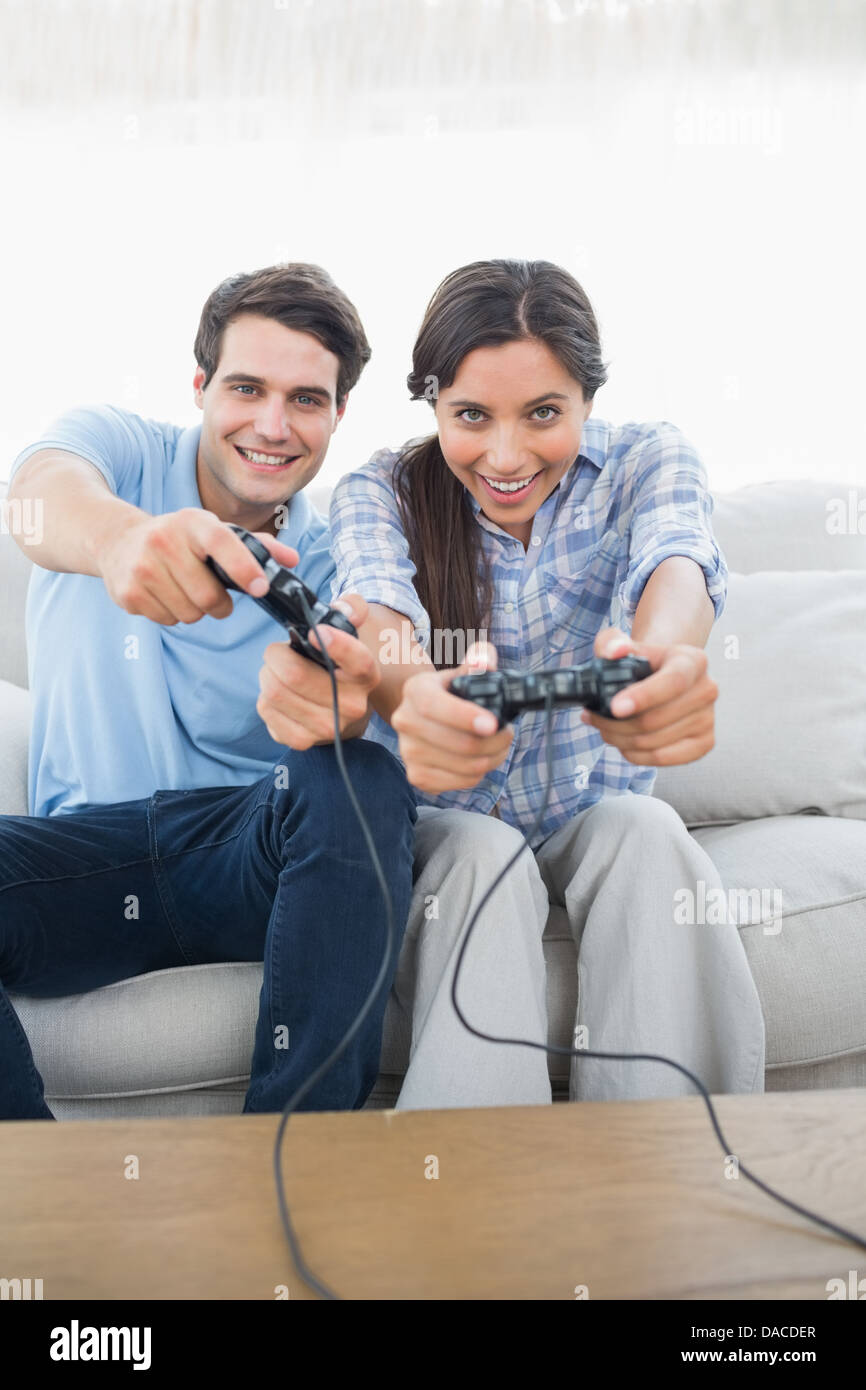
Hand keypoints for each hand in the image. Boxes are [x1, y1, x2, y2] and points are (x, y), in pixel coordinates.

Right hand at [96, 507, 299, 624]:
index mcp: (191, 522)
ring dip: (196, 611)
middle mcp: (163, 540)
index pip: (222, 542)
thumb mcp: (214, 532)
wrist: (119, 541)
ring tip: (185, 590)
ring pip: (189, 614)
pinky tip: (164, 595)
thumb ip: (256, 546)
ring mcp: (142, 568)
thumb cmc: (179, 540)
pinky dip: (172, 615)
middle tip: (214, 595)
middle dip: (219, 604)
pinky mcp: (127, 593)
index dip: (244, 567)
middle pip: (208, 596)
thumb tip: (292, 560)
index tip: (260, 588)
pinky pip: (167, 621)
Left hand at [256, 594, 379, 748]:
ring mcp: (327, 728)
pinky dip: (264, 698)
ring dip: (267, 675)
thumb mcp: (350, 633)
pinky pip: (266, 710)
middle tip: (279, 652)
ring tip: (277, 673)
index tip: (313, 633)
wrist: (341, 711)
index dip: (335, 644)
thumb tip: (344, 608)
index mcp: (366, 676)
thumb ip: (352, 608)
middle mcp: (352, 706)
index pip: (358, 661)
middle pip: (294, 675)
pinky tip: (278, 696)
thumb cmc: (339, 666)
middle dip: (276, 655)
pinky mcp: (302, 741)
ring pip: (274, 692)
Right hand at [391, 640, 513, 792]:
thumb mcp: (464, 670)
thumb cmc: (452, 693)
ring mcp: (408, 751)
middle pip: (457, 743)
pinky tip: (482, 759)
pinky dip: (479, 774)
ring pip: (464, 766)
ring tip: (499, 746)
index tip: (492, 724)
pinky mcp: (417, 776)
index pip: (434, 706)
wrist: (426, 716)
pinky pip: (460, 782)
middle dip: (495, 741)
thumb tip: (485, 661)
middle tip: (507, 732)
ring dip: (492, 758)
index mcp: (415, 690)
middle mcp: (404, 721)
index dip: (465, 717)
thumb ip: (480, 658)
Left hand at [580, 626, 718, 765]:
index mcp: (693, 660)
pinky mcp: (704, 744)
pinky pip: (663, 759)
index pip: (674, 681)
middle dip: (615, 723)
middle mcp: (707, 689)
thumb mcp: (621, 643)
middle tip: (593, 717)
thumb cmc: (641, 662)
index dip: (644, 697)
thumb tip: (615, 651)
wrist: (662, 677)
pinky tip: (623, 743)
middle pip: (656, 719)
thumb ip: (612, 642)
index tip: (615, 707)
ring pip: (654, 742)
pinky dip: (636, 756)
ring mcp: (708, 719)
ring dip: (620, 740)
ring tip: (604, 728)